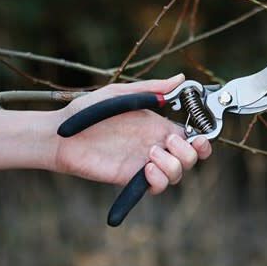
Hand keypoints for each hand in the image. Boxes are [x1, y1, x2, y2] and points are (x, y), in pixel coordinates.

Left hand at [53, 73, 212, 193]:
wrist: (63, 136)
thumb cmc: (87, 112)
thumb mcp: (121, 93)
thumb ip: (151, 89)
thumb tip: (181, 78)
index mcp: (157, 126)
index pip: (192, 137)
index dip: (203, 140)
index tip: (200, 136)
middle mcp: (155, 146)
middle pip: (191, 158)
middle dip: (189, 151)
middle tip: (167, 142)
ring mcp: (144, 164)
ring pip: (178, 173)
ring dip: (172, 164)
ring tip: (150, 154)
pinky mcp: (132, 179)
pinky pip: (158, 187)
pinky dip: (159, 180)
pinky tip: (147, 169)